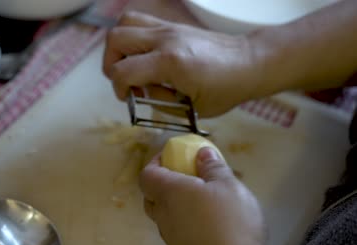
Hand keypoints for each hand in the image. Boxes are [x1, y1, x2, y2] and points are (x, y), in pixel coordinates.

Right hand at [103, 12, 264, 116]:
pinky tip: (144, 54)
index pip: (123, 71)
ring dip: (119, 45)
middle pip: (115, 39)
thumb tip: (140, 93)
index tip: (129, 98)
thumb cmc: (226, 89)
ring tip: (130, 63)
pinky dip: (132, 36)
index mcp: (170, 62)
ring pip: (124, 22)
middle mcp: (164, 39)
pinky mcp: (172, 24)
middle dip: (111, 63)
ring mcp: (168, 27)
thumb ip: (160, 101)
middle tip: (125, 79)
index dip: (118, 89)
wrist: (250, 61)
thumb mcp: (192, 108)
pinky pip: (140, 20)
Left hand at [140, 148, 266, 244]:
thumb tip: (202, 152)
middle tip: (184, 175)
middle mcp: (163, 214)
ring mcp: (170, 235)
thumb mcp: (229, 186)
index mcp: (169, 193)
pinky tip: (205, 219)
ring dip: (173, 202)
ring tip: (199, 196)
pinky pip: (175, 228)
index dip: (154, 162)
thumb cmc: (230, 221)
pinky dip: (183, 218)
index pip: (146, 175)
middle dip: (162, 182)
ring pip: (162, 214)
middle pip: (150, 195)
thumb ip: (213, 167)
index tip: (171, 155)